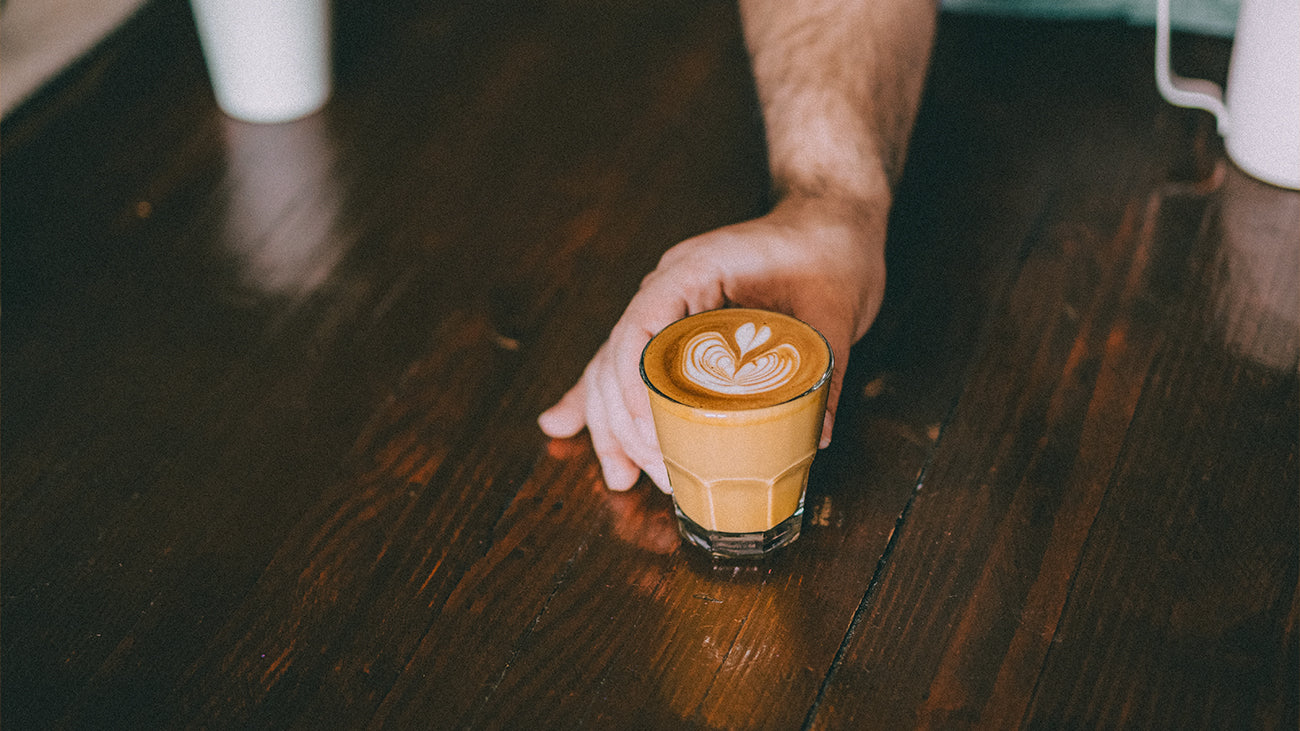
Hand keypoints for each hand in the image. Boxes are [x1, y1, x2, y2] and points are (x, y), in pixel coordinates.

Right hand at [538, 193, 888, 491]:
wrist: (831, 219)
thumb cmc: (830, 250)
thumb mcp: (836, 308)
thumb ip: (825, 369)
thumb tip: (817, 435)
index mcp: (695, 270)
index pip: (639, 325)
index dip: (632, 382)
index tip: (648, 431)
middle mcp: (668, 288)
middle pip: (617, 356)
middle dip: (624, 422)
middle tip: (657, 475)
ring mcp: (668, 307)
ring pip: (614, 367)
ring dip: (611, 423)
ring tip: (620, 477)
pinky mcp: (678, 326)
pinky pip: (630, 365)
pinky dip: (606, 401)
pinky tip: (563, 428)